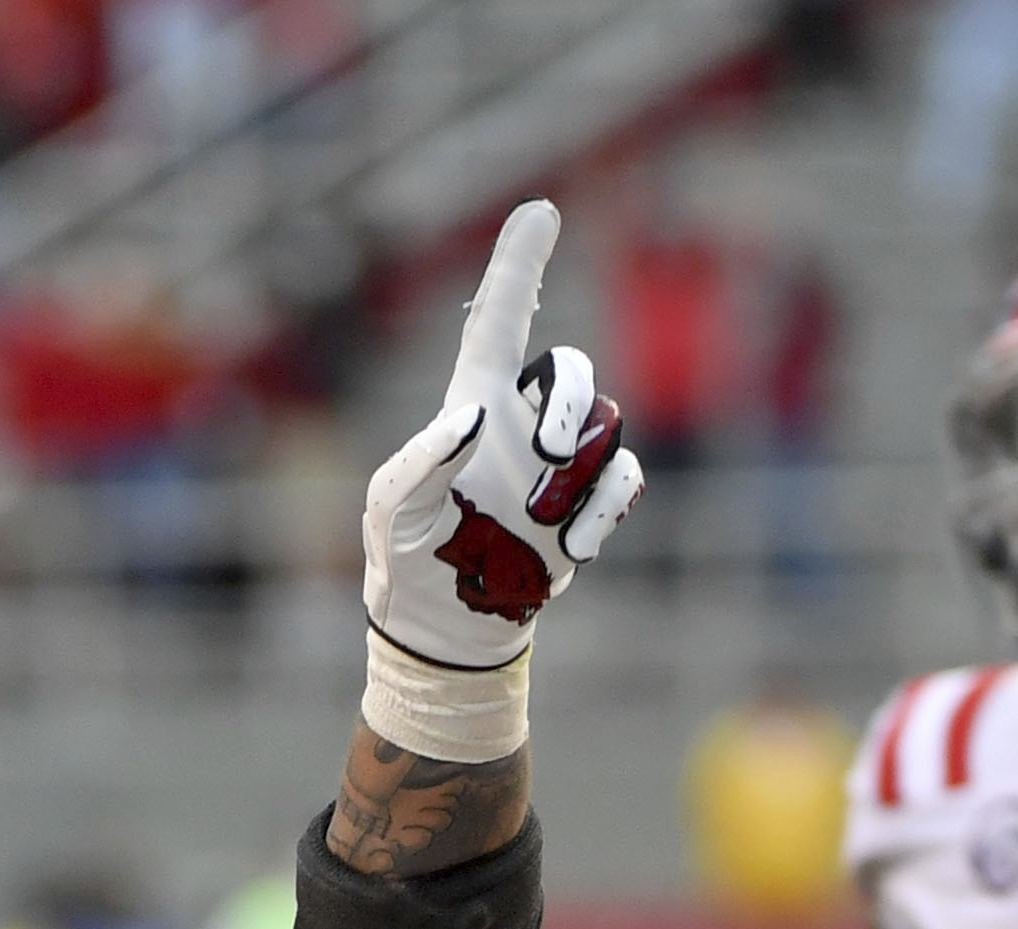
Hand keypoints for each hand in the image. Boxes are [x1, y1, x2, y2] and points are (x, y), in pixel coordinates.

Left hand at [361, 202, 646, 713]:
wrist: (444, 627)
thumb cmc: (405, 560)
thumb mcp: (394, 510)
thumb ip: (423, 460)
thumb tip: (474, 418)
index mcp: (470, 402)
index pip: (500, 317)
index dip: (519, 263)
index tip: (541, 211)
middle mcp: (520, 421)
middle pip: (572, 370)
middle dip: (571, 402)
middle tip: (547, 455)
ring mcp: (557, 463)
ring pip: (607, 423)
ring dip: (581, 470)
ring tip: (538, 522)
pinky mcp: (585, 504)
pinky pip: (623, 476)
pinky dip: (604, 507)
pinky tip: (566, 547)